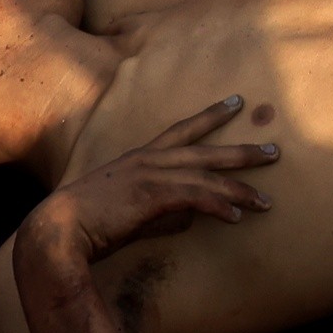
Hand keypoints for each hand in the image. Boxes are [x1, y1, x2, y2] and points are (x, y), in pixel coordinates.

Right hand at [51, 97, 277, 253]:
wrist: (58, 231)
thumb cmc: (89, 225)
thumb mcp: (131, 214)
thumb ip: (163, 212)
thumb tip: (193, 217)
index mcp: (141, 158)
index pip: (182, 129)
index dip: (210, 116)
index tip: (235, 102)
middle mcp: (149, 160)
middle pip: (206, 150)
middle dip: (242, 150)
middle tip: (274, 149)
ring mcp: (150, 175)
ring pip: (206, 175)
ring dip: (240, 188)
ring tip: (267, 200)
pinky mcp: (151, 196)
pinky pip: (195, 197)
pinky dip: (218, 206)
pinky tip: (237, 217)